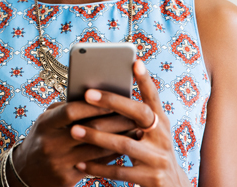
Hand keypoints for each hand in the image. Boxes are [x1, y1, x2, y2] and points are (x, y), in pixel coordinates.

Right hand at [10, 98, 136, 186]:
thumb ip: (66, 109)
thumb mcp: (46, 121)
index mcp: (45, 124)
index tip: (115, 100)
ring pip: (97, 150)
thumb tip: (97, 97)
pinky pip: (96, 166)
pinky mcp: (67, 178)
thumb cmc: (42, 138)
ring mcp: (59, 162)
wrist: (25, 172)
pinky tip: (123, 148)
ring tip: (135, 131)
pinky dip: (111, 156)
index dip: (94, 105)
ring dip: (119, 140)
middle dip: (115, 122)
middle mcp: (51, 143)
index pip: (72, 110)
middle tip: (134, 115)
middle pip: (89, 130)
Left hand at [72, 60, 190, 186]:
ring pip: (124, 144)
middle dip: (112, 102)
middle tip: (86, 93)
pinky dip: (98, 167)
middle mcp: (163, 137)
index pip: (153, 97)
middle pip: (138, 114)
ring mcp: (159, 159)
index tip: (134, 61)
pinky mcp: (151, 179)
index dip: (145, 80)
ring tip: (74, 131)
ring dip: (96, 137)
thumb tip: (99, 97)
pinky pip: (119, 171)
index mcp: (161, 123)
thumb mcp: (149, 135)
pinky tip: (80, 163)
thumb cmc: (151, 154)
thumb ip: (132, 119)